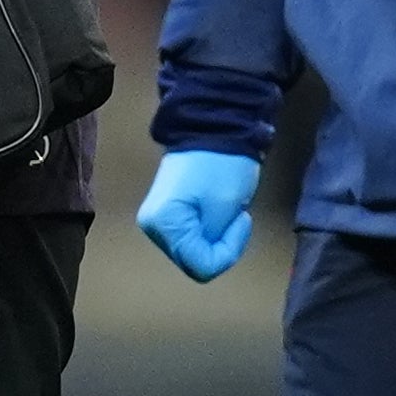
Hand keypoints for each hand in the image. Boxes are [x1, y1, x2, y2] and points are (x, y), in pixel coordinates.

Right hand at [139, 149, 260, 281]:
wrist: (211, 128)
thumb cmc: (222, 165)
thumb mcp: (225, 208)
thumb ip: (213, 241)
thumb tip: (205, 258)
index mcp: (164, 225)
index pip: (202, 266)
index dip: (228, 251)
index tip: (242, 220)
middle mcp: (153, 228)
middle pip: (194, 261)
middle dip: (221, 245)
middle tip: (236, 217)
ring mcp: (156, 222)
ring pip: (192, 252)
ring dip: (215, 238)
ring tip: (226, 210)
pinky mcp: (165, 215)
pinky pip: (190, 238)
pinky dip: (208, 231)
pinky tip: (216, 210)